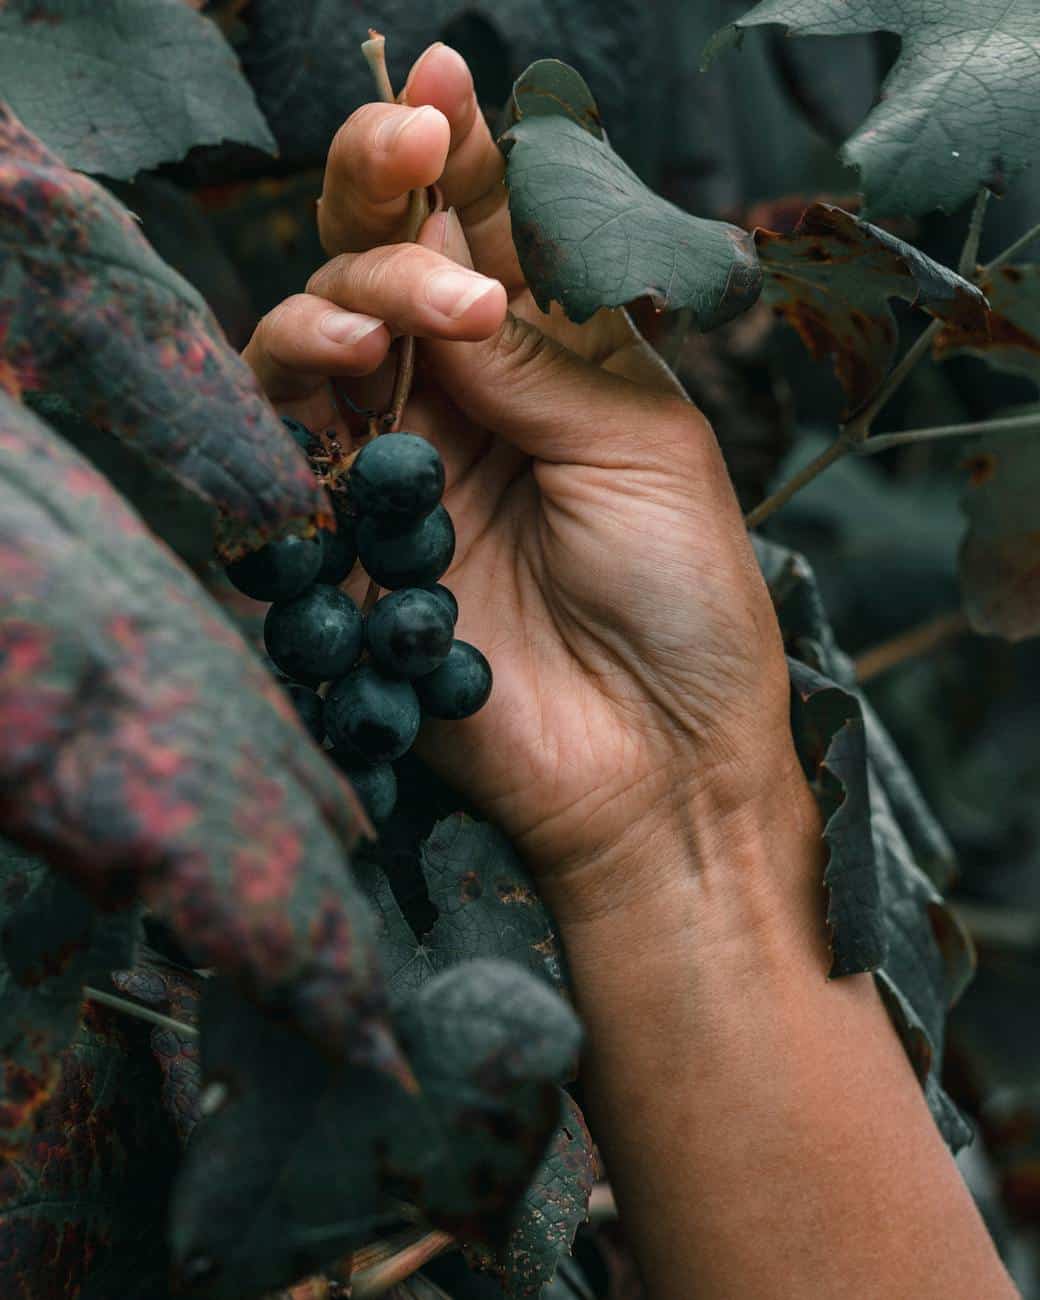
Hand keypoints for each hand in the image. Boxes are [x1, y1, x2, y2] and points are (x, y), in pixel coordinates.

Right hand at [244, 43, 807, 916]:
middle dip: (381, 190)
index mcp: (549, 364)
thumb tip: (451, 275)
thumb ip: (537, 356)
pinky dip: (301, 385)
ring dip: (351, 292)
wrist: (655, 759)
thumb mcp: (644, 446)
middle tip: (409, 149)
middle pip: (382, 265)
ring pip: (317, 337)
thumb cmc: (685, 602)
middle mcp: (464, 401)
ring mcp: (399, 469)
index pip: (481, 235)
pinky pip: (286, 443)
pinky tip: (357, 368)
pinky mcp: (349, 541)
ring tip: (412, 320)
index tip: (442, 84)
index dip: (456, 157)